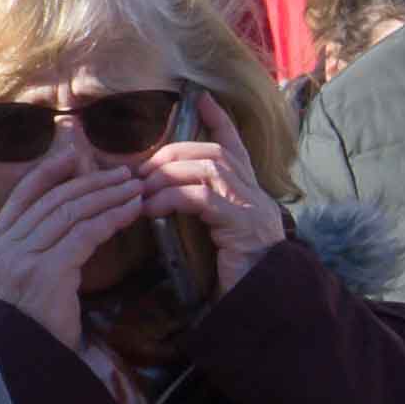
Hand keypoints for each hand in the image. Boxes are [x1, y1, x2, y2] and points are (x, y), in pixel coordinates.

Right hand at [0, 147, 148, 346]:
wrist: (25, 364)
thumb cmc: (31, 330)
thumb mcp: (24, 286)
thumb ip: (37, 257)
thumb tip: (66, 233)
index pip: (21, 198)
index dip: (47, 173)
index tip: (72, 156)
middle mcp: (5, 247)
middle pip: (51, 201)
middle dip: (89, 181)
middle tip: (122, 172)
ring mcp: (23, 258)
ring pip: (69, 212)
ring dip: (106, 195)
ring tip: (134, 187)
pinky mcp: (47, 272)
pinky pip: (84, 234)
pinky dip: (111, 218)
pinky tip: (131, 211)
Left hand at [130, 134, 283, 290]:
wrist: (263, 305)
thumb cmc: (234, 274)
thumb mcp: (214, 236)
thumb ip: (199, 212)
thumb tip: (159, 196)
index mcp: (250, 194)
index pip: (236, 146)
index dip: (219, 121)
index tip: (201, 97)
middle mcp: (256, 195)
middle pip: (214, 152)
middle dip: (173, 153)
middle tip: (141, 171)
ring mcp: (253, 209)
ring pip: (210, 169)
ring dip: (168, 174)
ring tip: (142, 191)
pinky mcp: (243, 226)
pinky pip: (203, 198)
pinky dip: (172, 198)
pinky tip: (151, 209)